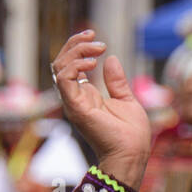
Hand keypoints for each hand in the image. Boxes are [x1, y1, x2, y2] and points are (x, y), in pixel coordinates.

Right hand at [50, 31, 150, 190]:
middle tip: (95, 38)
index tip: (96, 39)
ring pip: (59, 67)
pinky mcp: (76, 107)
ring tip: (97, 49)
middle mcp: (76, 98)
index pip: (71, 66)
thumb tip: (110, 59)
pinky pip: (64, 80)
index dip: (79, 48)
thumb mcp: (126, 99)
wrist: (132, 154)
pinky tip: (92, 63)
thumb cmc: (131, 135)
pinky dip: (74, 65)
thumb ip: (116, 81)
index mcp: (86, 96)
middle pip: (61, 63)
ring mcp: (74, 103)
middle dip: (75, 44)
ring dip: (76, 51)